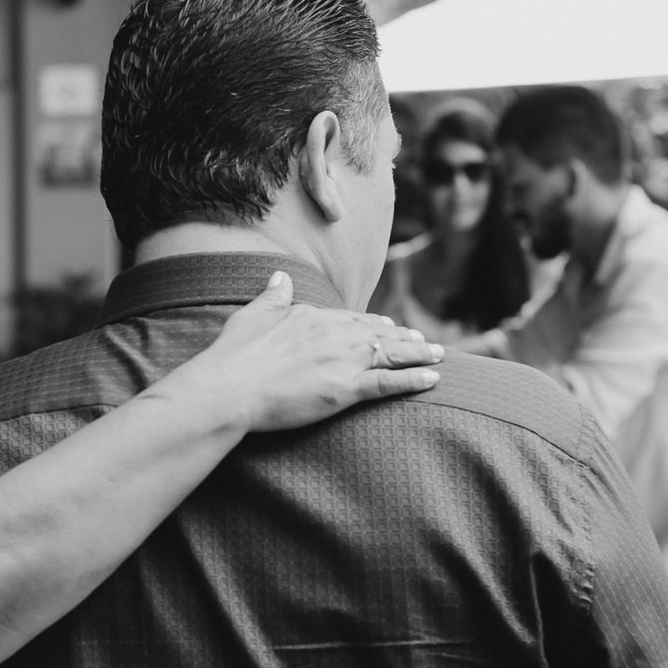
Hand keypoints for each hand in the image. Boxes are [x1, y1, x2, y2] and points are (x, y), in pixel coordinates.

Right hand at [182, 271, 442, 432]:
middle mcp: (335, 334)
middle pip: (379, 334)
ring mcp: (343, 361)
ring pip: (391, 354)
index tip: (388, 327)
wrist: (229, 387)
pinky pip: (388, 382)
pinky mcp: (345, 390)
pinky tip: (432, 378)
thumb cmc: (234, 354)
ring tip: (438, 355)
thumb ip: (272, 295)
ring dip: (418, 354)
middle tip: (425, 342)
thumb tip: (281, 277)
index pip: (352, 319)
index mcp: (313, 317)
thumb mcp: (252, 315)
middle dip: (405, 338)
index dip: (375, 325)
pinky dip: (413, 379)